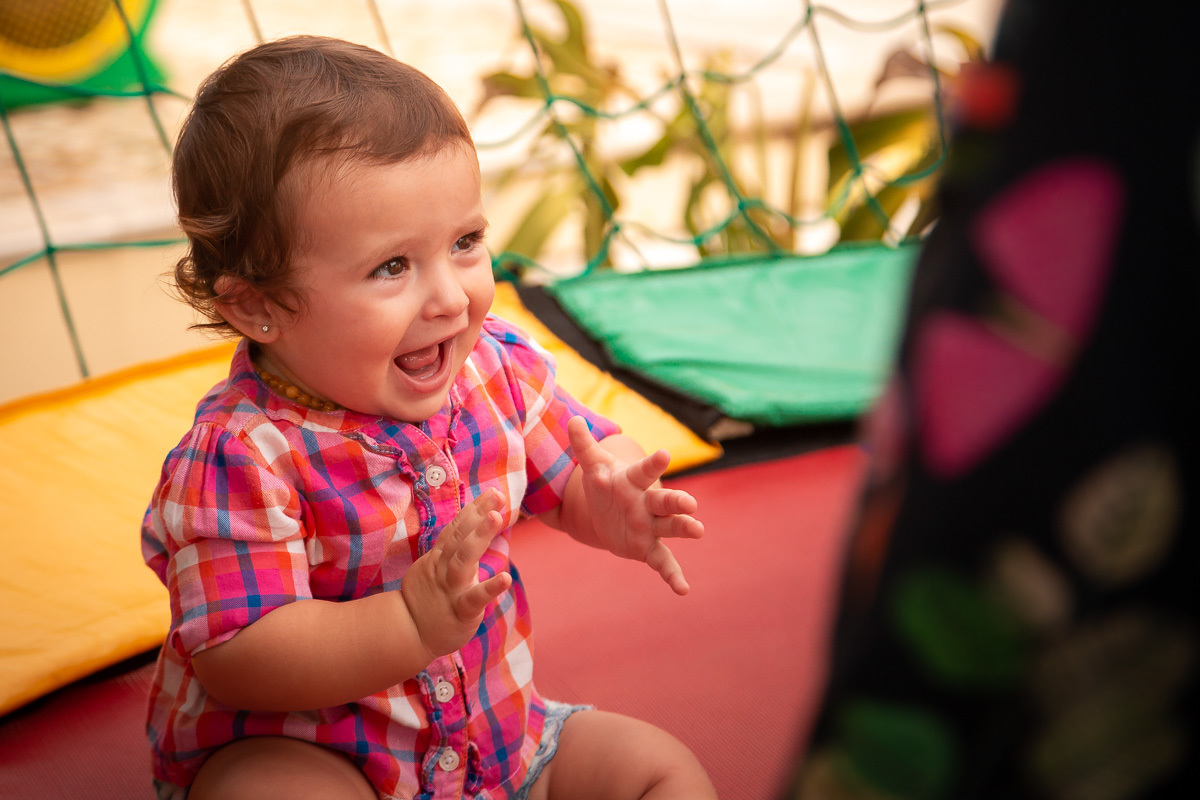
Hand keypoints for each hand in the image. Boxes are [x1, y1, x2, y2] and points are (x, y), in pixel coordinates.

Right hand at [400, 489, 512, 660]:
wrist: (407, 634)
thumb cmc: (426, 599)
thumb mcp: (434, 568)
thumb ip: (450, 549)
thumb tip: (466, 526)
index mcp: (439, 558)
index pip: (457, 529)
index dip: (474, 509)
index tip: (492, 493)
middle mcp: (443, 569)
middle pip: (459, 537)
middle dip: (478, 515)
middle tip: (497, 495)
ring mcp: (451, 589)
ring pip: (463, 560)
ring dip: (479, 537)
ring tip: (497, 518)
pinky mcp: (460, 611)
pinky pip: (474, 599)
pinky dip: (489, 588)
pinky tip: (505, 578)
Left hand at [567, 417, 703, 594]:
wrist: (611, 511)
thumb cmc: (606, 484)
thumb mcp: (593, 466)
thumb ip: (584, 446)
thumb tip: (574, 419)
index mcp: (635, 480)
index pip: (645, 470)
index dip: (654, 463)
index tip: (665, 454)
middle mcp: (648, 502)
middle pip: (666, 500)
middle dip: (678, 502)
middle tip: (691, 504)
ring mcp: (652, 526)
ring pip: (671, 527)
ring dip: (685, 528)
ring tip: (699, 530)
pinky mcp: (649, 548)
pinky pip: (664, 563)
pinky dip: (673, 576)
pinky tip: (683, 590)